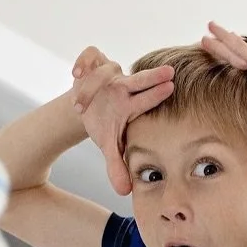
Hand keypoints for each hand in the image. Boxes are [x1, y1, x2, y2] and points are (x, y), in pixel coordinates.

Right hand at [70, 47, 174, 195]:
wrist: (85, 102)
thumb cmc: (103, 123)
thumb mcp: (108, 144)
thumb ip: (116, 165)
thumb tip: (124, 192)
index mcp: (131, 105)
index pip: (146, 100)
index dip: (156, 95)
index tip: (170, 89)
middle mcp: (123, 86)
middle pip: (139, 79)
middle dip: (152, 76)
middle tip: (169, 73)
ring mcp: (108, 71)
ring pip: (106, 71)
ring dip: (91, 87)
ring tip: (78, 105)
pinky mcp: (92, 60)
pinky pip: (90, 54)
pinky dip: (83, 61)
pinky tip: (76, 73)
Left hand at [199, 21, 246, 187]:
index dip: (242, 65)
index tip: (235, 59)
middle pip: (240, 58)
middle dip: (226, 48)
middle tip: (210, 39)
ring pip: (236, 50)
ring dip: (222, 39)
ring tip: (206, 28)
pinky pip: (238, 50)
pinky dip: (225, 41)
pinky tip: (213, 31)